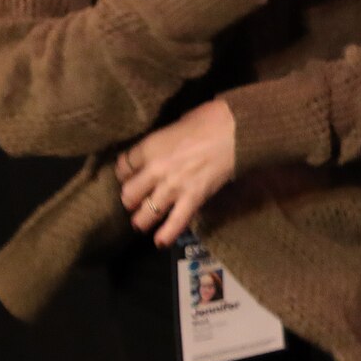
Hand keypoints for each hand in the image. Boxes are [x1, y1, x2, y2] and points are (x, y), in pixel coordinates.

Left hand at [117, 100, 236, 246]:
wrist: (237, 130)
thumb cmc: (210, 118)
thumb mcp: (177, 122)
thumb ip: (164, 140)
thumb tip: (165, 147)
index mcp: (149, 147)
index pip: (122, 167)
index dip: (124, 173)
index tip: (129, 176)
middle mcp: (155, 169)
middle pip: (129, 193)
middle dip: (130, 199)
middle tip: (136, 200)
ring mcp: (173, 187)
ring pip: (146, 212)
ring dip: (142, 220)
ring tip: (142, 223)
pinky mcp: (193, 198)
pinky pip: (175, 222)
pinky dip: (166, 234)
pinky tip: (160, 242)